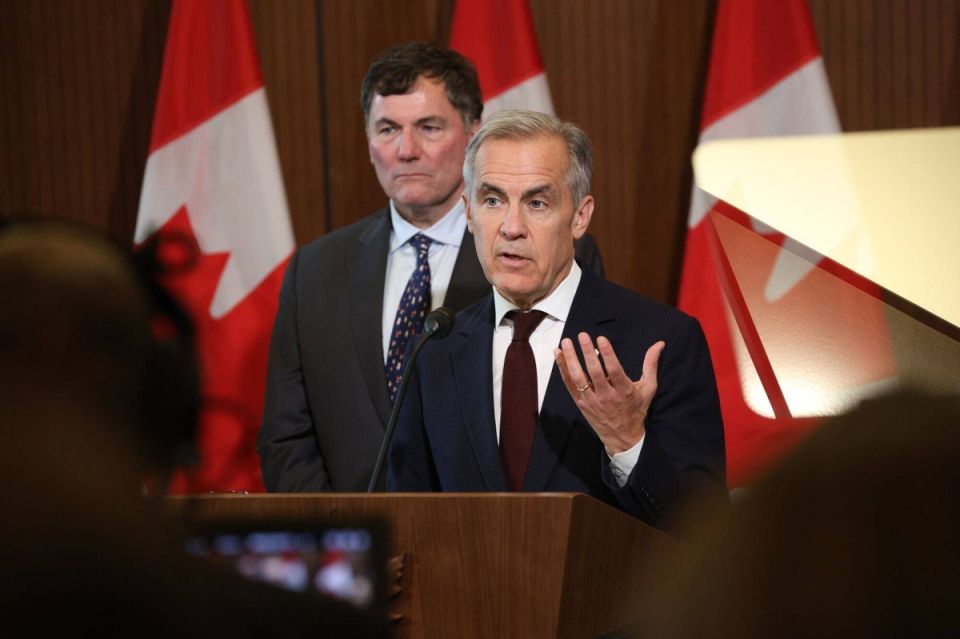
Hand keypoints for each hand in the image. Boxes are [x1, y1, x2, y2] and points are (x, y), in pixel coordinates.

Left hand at [555, 334, 664, 455]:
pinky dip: (562, 369)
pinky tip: (558, 354)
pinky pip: (569, 384)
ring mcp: (591, 401)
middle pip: (594, 373)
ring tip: (566, 342)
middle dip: (587, 353)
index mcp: (624, 392)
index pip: (614, 371)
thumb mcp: (648, 388)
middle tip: (582, 335)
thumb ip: (651, 365)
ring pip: (578, 378)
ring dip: (571, 359)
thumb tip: (659, 344)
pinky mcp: (581, 403)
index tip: (601, 339)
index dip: (607, 354)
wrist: (622, 437)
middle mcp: (606, 396)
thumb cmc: (636, 409)